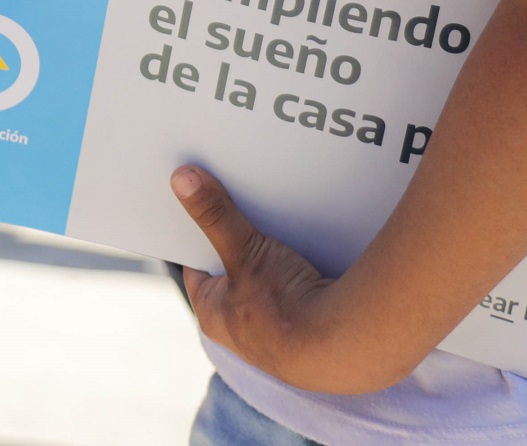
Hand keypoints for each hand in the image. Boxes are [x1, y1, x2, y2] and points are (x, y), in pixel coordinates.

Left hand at [170, 167, 368, 393]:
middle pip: (234, 272)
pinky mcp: (307, 337)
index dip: (201, 232)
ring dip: (272, 260)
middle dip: (240, 242)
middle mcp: (240, 331)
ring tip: (283, 232)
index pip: (198, 265)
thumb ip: (214, 215)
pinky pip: (296, 297)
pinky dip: (299, 276)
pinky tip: (311, 259)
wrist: (343, 344)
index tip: (204, 205)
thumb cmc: (284, 308)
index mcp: (213, 315)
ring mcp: (275, 337)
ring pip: (266, 284)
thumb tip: (183, 181)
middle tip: (248, 210)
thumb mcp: (245, 250)